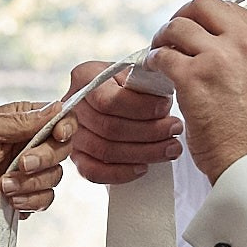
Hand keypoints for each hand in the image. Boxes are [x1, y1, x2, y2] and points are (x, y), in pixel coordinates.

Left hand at [0, 101, 70, 238]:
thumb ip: (21, 120)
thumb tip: (56, 107)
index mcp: (21, 122)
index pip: (58, 117)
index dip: (65, 125)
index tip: (58, 134)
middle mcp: (29, 145)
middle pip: (63, 148)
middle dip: (45, 158)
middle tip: (22, 164)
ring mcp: (30, 172)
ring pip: (56, 175)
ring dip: (31, 182)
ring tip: (4, 185)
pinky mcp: (27, 196)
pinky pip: (46, 199)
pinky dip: (29, 200)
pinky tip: (9, 199)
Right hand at [64, 60, 183, 185]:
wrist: (122, 99)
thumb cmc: (133, 85)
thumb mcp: (138, 73)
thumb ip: (144, 81)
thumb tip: (162, 97)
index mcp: (85, 76)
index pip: (109, 100)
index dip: (140, 108)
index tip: (166, 108)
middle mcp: (72, 104)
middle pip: (109, 127)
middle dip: (149, 131)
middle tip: (175, 129)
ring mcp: (71, 133)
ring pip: (104, 150)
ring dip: (143, 153)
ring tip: (171, 148)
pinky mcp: (77, 156)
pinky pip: (93, 171)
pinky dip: (121, 173)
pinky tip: (144, 167)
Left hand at [146, 0, 246, 181]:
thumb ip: (244, 50)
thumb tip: (216, 36)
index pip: (228, 6)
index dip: (206, 18)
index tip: (196, 29)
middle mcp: (244, 42)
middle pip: (202, 5)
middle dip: (183, 17)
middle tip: (174, 35)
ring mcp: (217, 57)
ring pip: (177, 26)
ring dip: (163, 39)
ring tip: (161, 54)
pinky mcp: (193, 77)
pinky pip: (162, 55)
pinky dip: (152, 61)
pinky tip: (155, 71)